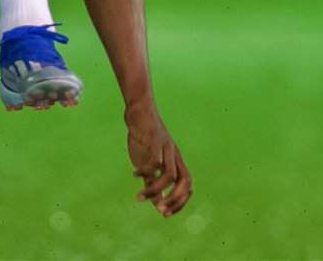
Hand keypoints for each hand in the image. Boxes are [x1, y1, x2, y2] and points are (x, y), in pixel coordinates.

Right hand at [125, 103, 191, 217]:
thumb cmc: (143, 136)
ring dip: (156, 189)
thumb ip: (153, 181)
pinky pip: (154, 161)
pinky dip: (145, 171)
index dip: (180, 202)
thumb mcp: (148, 161)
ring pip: (169, 175)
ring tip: (140, 197)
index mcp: (176, 160)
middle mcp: (175, 154)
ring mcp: (166, 147)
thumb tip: (157, 204)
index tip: (166, 214)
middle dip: (175, 200)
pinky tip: (134, 174)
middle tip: (161, 212)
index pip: (187, 186)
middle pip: (185, 182)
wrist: (138, 109)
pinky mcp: (155, 139)